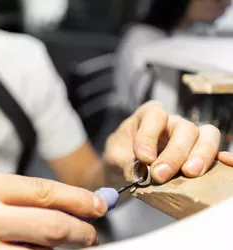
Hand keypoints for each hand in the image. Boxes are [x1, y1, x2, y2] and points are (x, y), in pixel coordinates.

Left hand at [104, 101, 224, 183]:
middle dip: (173, 153)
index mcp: (149, 114)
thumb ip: (125, 163)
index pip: (156, 116)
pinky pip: (214, 153)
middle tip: (160, 175)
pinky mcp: (199, 153)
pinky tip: (203, 175)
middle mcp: (172, 122)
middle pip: (184, 129)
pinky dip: (211, 162)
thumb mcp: (115, 157)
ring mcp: (189, 136)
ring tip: (189, 173)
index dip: (150, 136)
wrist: (125, 167)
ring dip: (199, 155)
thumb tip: (138, 175)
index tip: (143, 158)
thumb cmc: (121, 155)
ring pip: (205, 136)